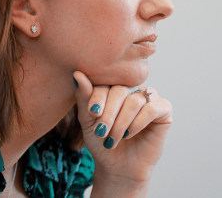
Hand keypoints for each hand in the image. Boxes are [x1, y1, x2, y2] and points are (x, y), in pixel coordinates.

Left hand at [73, 71, 171, 194]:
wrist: (118, 166)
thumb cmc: (101, 141)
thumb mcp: (87, 119)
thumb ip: (84, 97)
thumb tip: (77, 74)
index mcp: (111, 86)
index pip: (104, 82)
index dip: (97, 97)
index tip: (92, 113)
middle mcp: (131, 88)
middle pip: (119, 90)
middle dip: (108, 113)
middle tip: (101, 132)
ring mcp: (148, 97)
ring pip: (134, 100)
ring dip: (121, 122)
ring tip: (113, 138)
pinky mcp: (164, 109)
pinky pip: (151, 108)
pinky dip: (138, 122)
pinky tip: (129, 134)